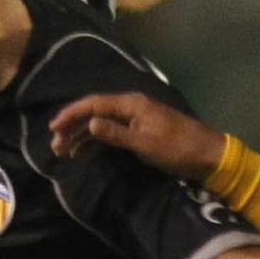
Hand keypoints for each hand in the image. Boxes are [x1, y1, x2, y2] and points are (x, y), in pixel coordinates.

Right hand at [49, 89, 224, 177]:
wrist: (206, 154)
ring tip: (63, 151)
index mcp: (131, 104)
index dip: (72, 114)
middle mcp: (130, 107)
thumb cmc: (177, 148)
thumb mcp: (145, 143)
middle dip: (72, 127)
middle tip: (55, 145)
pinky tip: (82, 152)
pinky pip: (109, 132)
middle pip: (93, 112)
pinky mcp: (138, 131)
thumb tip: (91, 123)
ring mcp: (134, 119)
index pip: (94, 104)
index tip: (53, 127)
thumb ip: (117, 133)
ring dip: (80, 135)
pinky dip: (94, 141)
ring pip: (99, 123)